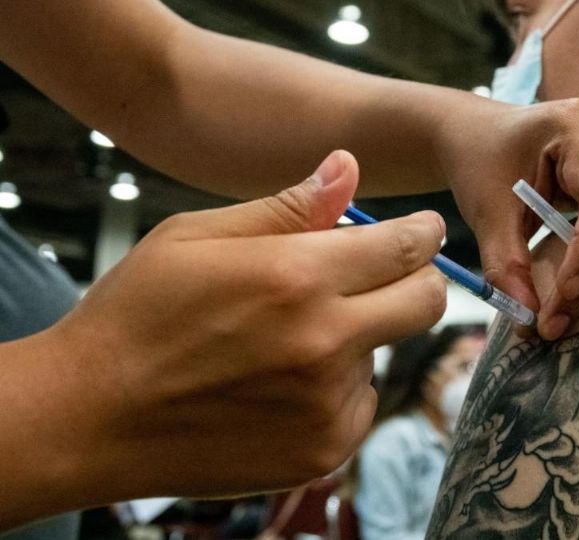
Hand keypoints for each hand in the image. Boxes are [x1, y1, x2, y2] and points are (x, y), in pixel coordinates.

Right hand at [34, 151, 446, 512]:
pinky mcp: (323, 451)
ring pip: (386, 351)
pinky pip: (361, 403)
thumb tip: (349, 167)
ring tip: (287, 340)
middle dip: (415, 280)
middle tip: (381, 276)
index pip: (405, 247)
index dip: (422, 234)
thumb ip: (286, 206)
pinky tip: (283, 384)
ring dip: (359, 337)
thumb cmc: (135, 316)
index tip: (424, 231)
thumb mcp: (195, 237)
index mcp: (296, 277)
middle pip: (426, 301)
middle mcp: (325, 342)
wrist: (89, 419)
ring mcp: (327, 404)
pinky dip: (339, 388)